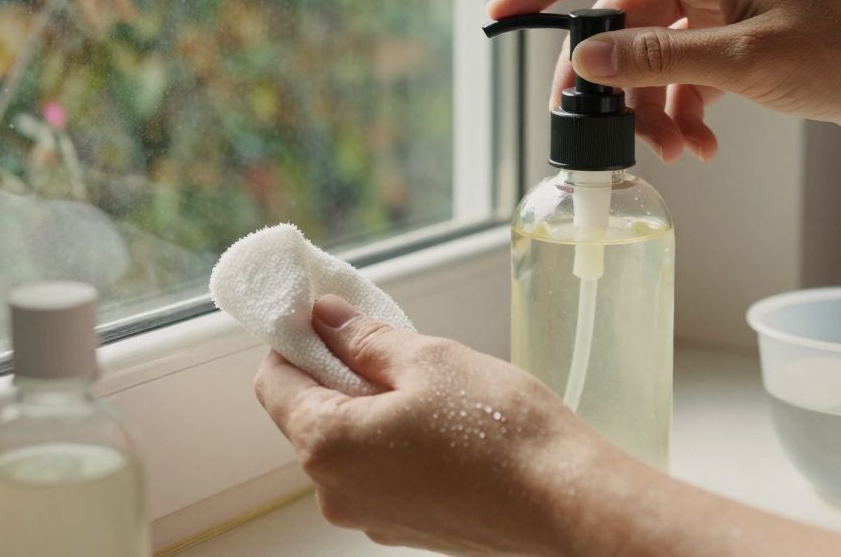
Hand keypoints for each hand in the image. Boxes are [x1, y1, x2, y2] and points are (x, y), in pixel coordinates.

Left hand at [253, 296, 611, 555]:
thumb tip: (323, 317)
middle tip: (391, 343)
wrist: (568, 503)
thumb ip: (362, 338)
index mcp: (327, 444)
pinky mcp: (403, 527)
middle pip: (307, 414)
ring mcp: (369, 516)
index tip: (324, 313)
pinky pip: (376, 471)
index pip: (273, 380)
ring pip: (346, 442)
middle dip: (336, 372)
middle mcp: (335, 491)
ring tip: (429, 386)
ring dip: (369, 405)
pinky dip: (393, 440)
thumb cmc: (502, 432)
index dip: (294, 339)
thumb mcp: (428, 359)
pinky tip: (443, 423)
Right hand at [488, 0, 840, 159]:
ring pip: (653, 58)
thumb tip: (588, 63)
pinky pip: (684, 77)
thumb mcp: (744, 61)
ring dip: (652, 108)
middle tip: (596, 125)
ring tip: (673, 149)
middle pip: (623, 20)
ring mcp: (723, 10)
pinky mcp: (738, 45)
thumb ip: (659, 60)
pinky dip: (682, 112)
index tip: (503, 12)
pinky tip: (699, 143)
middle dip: (611, 80)